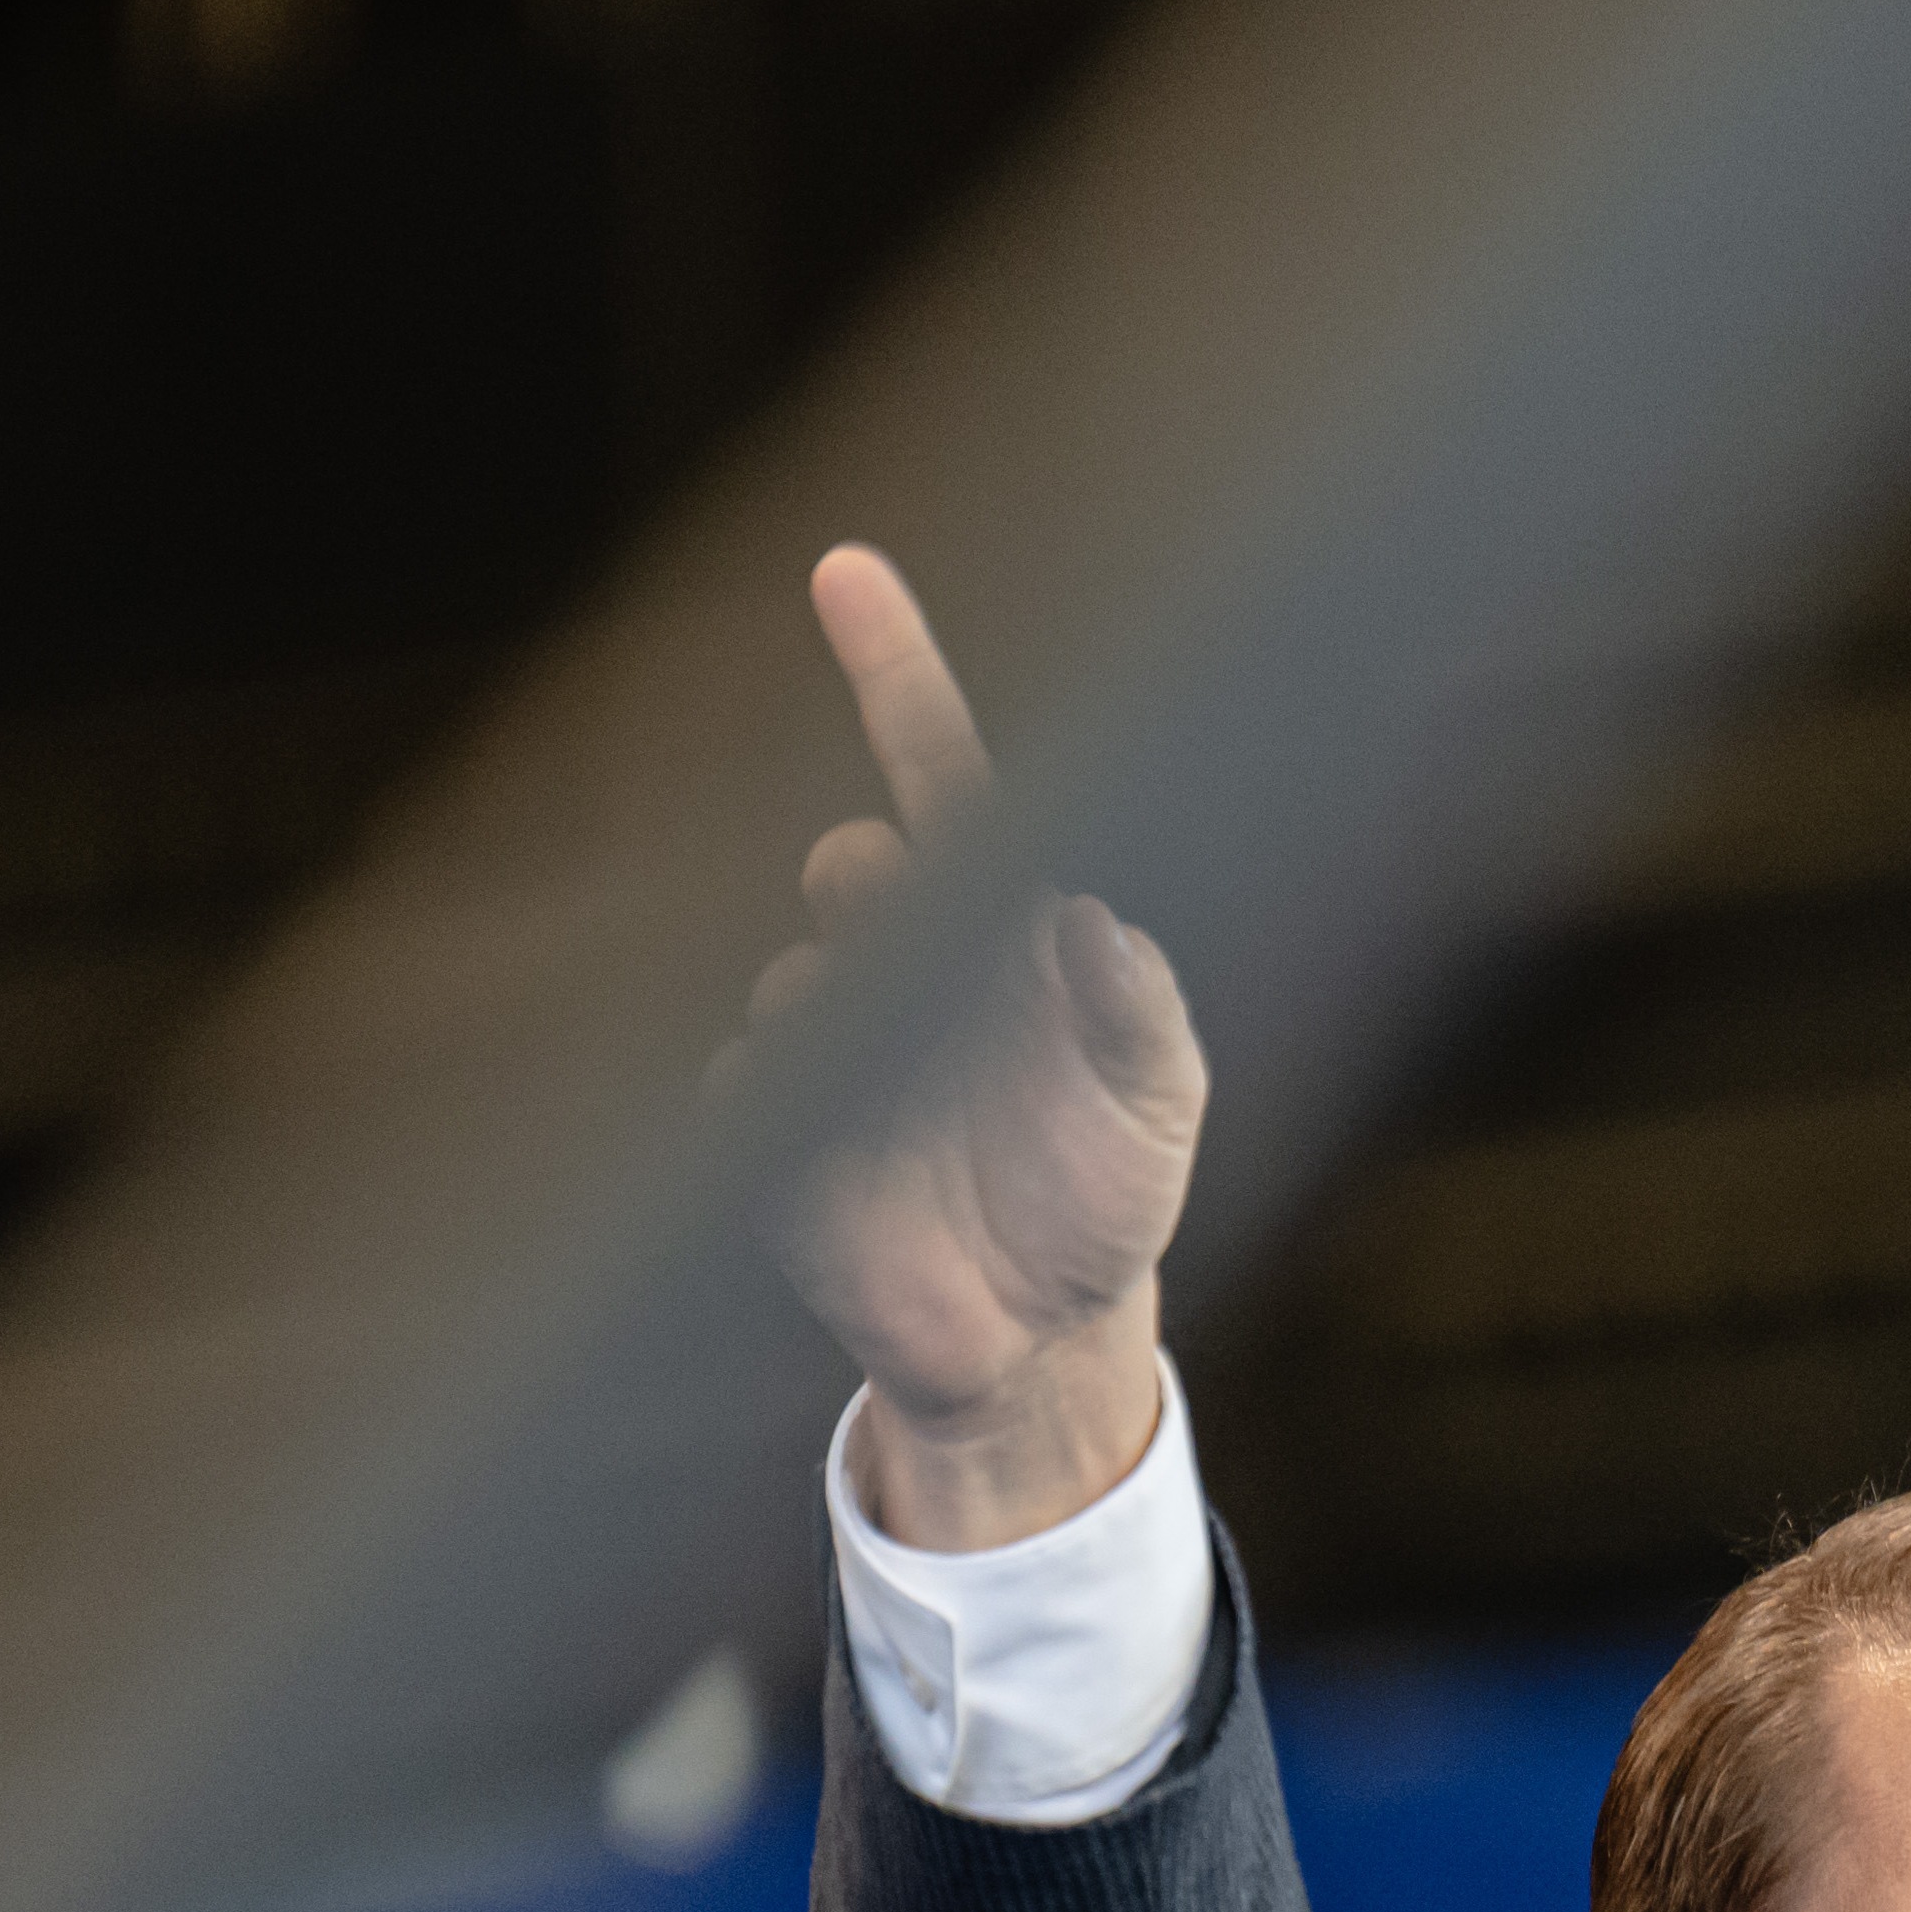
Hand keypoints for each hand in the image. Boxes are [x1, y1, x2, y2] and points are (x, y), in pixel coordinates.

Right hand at [759, 542, 1208, 1547]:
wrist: (1041, 1339)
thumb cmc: (1109, 1191)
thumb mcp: (1159, 1093)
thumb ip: (1138, 1005)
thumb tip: (1092, 915)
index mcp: (1001, 929)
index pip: (945, 778)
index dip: (895, 673)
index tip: (844, 572)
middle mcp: (908, 969)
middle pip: (860, 867)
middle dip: (878, 882)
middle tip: (906, 915)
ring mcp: (834, 1051)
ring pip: (801, 985)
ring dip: (850, 1024)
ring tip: (921, 1105)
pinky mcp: (775, 1140)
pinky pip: (751, 1088)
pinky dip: (795, 1111)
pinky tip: (856, 1166)